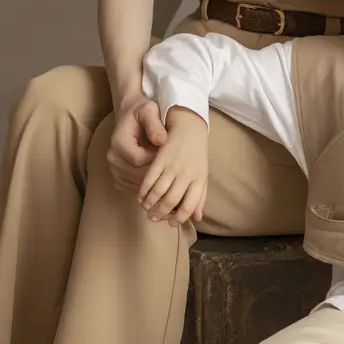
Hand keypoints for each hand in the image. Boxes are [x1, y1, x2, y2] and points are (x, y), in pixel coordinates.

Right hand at [107, 96, 168, 191]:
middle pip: (139, 175)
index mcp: (118, 143)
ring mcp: (113, 170)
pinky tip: (160, 177)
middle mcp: (112, 158)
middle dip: (158, 173)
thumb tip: (162, 141)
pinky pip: (134, 187)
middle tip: (175, 167)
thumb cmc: (140, 111)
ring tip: (169, 172)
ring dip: (154, 181)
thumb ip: (154, 125)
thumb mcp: (149, 110)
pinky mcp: (118, 177)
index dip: (158, 160)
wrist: (128, 113)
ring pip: (137, 184)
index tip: (173, 155)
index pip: (141, 161)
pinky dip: (147, 185)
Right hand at [137, 107, 208, 225]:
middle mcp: (186, 173)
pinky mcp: (160, 158)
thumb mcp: (202, 170)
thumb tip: (198, 216)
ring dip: (150, 203)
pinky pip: (149, 178)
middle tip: (153, 218)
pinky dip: (143, 189)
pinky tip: (140, 194)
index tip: (171, 223)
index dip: (179, 217)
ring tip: (145, 207)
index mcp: (199, 177)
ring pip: (158, 192)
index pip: (189, 205)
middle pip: (171, 201)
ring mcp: (173, 165)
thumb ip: (200, 193)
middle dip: (160, 213)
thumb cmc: (195, 148)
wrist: (187, 120)